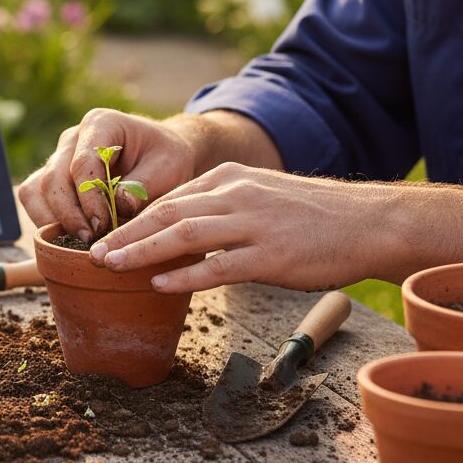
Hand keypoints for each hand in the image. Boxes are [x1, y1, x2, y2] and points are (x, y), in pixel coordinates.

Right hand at [18, 108, 198, 240]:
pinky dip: (45, 221)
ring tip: (77, 243)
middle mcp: (72, 138)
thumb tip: (119, 205)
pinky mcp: (53, 179)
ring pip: (35, 189)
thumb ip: (143, 185)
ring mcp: (58, 158)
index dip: (89, 198)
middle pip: (53, 178)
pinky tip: (68, 240)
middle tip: (90, 241)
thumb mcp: (168, 167)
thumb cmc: (166, 158)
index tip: (104, 226)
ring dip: (51, 220)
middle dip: (69, 214)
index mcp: (100, 124)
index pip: (83, 162)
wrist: (162, 155)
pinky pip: (34, 199)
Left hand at [89, 162, 386, 293]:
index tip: (103, 233)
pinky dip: (184, 274)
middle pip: (166, 212)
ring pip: (183, 234)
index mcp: (229, 179)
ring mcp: (253, 224)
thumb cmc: (312, 215)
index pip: (169, 198)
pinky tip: (158, 283)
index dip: (131, 218)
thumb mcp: (259, 196)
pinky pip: (219, 266)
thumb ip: (220, 208)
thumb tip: (179, 231)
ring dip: (141, 250)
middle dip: (124, 232)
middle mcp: (235, 195)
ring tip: (110, 264)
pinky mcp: (272, 255)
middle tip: (92, 251)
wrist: (369, 222)